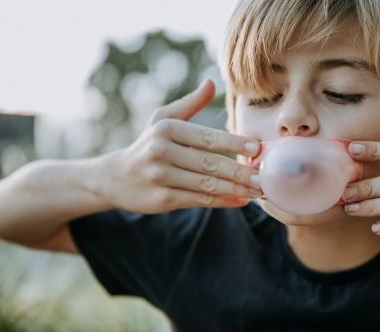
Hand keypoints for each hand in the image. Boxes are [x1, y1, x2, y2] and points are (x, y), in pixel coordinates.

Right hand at [95, 79, 260, 213]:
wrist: (116, 178)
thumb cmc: (148, 144)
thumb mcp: (163, 119)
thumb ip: (191, 103)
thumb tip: (212, 81)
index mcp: (166, 128)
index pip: (207, 137)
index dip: (234, 143)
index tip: (257, 148)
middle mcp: (161, 151)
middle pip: (210, 163)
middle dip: (240, 172)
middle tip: (264, 176)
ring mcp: (160, 177)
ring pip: (207, 185)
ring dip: (236, 189)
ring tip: (258, 190)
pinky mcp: (161, 200)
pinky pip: (198, 201)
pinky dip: (222, 202)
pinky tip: (240, 201)